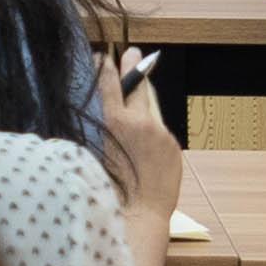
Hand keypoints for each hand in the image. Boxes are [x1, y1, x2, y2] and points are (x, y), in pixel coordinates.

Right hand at [95, 54, 180, 212]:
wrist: (141, 214)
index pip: (109, 83)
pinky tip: (145, 130)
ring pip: (150, 104)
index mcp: (113, 123)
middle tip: (133, 52)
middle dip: (133, 67)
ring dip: (144, 93)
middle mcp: (139, 122)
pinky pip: (159, 127)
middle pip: (137, 86)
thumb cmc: (109, 190)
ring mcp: (159, 132)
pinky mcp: (172, 144)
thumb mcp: (93, 153)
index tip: (102, 58)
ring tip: (142, 76)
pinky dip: (150, 124)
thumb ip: (97, 128)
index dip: (105, 67)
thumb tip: (99, 111)